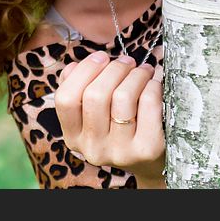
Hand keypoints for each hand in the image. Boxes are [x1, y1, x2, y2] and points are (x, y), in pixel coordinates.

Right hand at [55, 51, 164, 185]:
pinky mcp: (147, 149)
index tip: (101, 56)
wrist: (151, 163)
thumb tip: (74, 66)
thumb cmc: (119, 127)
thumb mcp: (92, 115)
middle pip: (94, 95)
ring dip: (135, 74)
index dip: (83, 71)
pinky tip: (154, 83)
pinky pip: (148, 103)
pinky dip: (152, 85)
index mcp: (73, 137)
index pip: (65, 99)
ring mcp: (119, 152)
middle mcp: (92, 148)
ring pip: (122, 97)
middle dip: (114, 68)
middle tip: (127, 61)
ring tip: (142, 70)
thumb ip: (79, 89)